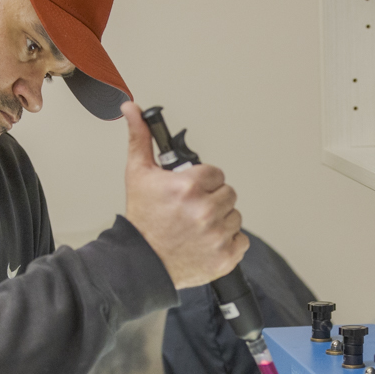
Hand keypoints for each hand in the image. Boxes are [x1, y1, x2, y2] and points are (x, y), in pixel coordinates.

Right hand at [120, 101, 247, 288]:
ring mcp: (216, 235)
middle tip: (192, 210)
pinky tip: (207, 242)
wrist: (140, 263)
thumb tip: (133, 110)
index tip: (190, 192)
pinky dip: (228, 242)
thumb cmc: (142, 221)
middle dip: (212, 199)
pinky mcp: (225, 256)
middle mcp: (204, 211)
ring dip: (221, 220)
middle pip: (228, 193)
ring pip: (235, 216)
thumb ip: (140, 139)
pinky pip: (241, 240)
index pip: (216, 174)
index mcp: (188, 187)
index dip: (203, 182)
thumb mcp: (138, 175)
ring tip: (197, 227)